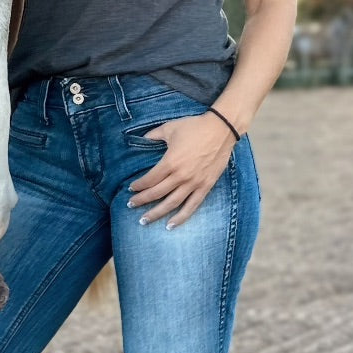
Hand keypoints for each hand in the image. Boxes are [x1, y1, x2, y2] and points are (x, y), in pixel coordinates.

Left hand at [127, 111, 236, 228]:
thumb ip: (153, 135)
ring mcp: (194, 183)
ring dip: (156, 213)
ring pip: (171, 204)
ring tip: (144, 221)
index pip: (150, 179)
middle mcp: (180, 176)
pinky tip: (170, 225)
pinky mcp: (205, 187)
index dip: (139, 185)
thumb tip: (141, 139)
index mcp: (170, 162)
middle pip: (157, 193)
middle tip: (130, 205)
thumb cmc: (194, 127)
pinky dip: (181, 217)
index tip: (131, 189)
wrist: (222, 130)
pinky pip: (192, 206)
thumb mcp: (170, 128)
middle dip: (142, 201)